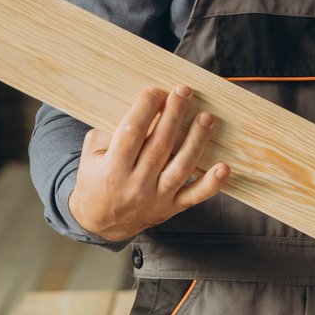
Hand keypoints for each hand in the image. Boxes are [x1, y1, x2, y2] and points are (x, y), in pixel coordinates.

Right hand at [68, 85, 227, 243]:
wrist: (100, 224)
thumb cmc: (96, 180)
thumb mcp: (90, 155)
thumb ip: (108, 133)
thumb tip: (138, 107)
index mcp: (112, 169)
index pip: (131, 133)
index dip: (144, 109)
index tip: (156, 91)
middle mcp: (136, 185)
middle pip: (160, 144)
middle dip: (174, 115)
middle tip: (184, 92)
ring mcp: (156, 198)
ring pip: (181, 166)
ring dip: (196, 140)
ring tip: (206, 118)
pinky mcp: (171, 207)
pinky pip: (195, 196)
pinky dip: (212, 183)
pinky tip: (224, 167)